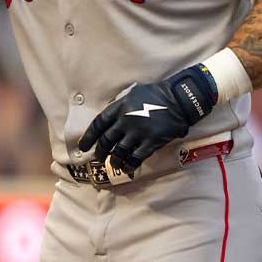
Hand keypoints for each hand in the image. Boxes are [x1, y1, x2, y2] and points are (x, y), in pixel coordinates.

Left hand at [78, 65, 216, 173]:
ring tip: (113, 163)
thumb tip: (108, 114)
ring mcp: (138, 132)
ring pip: (119, 152)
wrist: (178, 100)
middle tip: (98, 157)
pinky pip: (135, 158)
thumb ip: (119, 104)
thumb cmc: (155, 94)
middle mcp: (126, 120)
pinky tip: (126, 169)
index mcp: (120, 107)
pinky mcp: (150, 142)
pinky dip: (129, 165)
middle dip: (100, 151)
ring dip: (113, 160)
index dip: (89, 137)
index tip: (83, 146)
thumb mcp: (133, 92)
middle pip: (106, 140)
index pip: (98, 124)